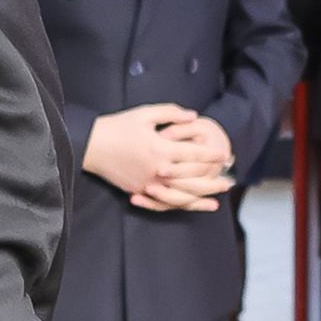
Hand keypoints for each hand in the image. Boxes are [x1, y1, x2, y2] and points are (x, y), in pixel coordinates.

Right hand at [84, 105, 228, 210]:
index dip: (211, 155)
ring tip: (218, 199)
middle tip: (230, 179)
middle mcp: (158, 169)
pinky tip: (193, 206)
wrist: (91, 146)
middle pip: (192, 178)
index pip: (194, 155)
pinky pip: (164, 203)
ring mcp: (149, 184)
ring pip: (182, 195)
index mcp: (161, 148)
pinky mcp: (140, 191)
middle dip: (213, 179)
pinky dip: (181, 206)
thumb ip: (171, 113)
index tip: (225, 155)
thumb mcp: (145, 113)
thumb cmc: (119, 126)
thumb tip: (194, 117)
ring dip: (202, 197)